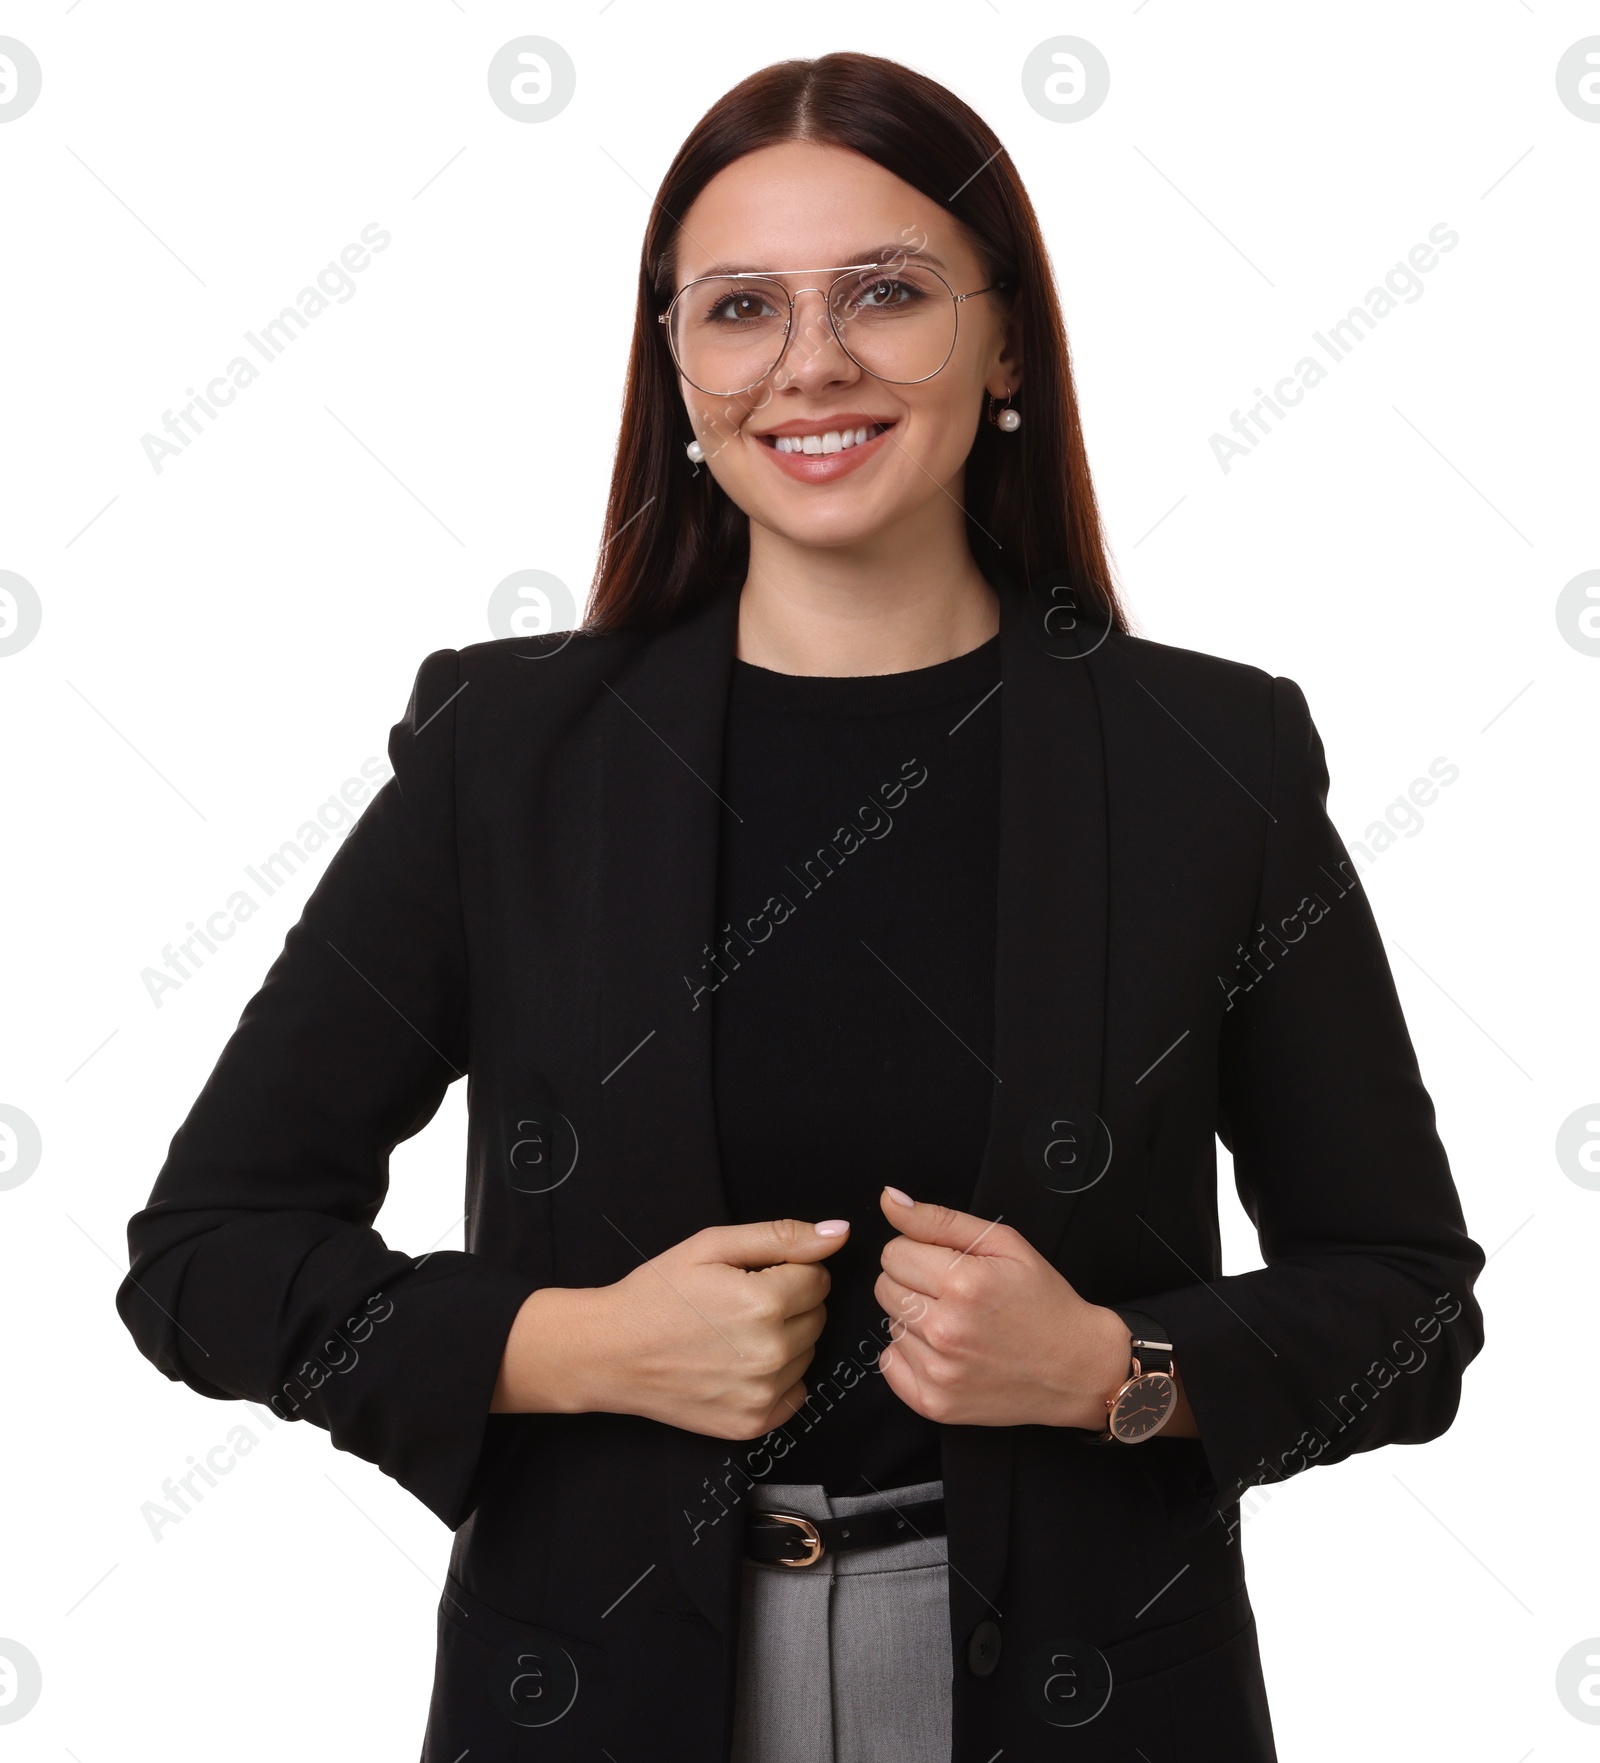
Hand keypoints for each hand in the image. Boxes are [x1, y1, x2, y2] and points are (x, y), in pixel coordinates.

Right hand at [491, 1217, 850, 1439]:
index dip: (787, 1271)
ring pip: (808, 1353)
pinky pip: (796, 1392)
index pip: (819, 1278)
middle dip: (789, 1303)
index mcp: (766, 1303)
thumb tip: (838, 1232)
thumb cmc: (658, 1293)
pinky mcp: (753, 1424)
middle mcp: (772, 1353)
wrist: (610, 1352)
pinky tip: (738, 1364)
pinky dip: (777, 1378)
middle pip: (817, 1315)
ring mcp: (763, 1394)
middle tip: (738, 1303)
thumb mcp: (712, 1246)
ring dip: (784, 1340)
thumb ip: (781, 1236)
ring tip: (733, 1333)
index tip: (751, 1276)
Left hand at [873, 1187, 1132, 1429]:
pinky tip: (946, 1352)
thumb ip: (939, 1219)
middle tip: (953, 1294)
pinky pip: (890, 1365)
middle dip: (913, 1282)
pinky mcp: (934, 1404)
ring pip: (889, 1324)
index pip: (893, 1253)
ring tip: (958, 1325)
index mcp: (964, 1284)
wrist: (1076, 1369)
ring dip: (915, 1320)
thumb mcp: (1004, 1244)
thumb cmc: (1042, 1301)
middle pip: (884, 1288)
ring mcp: (939, 1372)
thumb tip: (888, 1198)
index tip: (946, 1264)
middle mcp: (947, 1330)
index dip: (918, 1252)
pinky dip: (911, 1355)